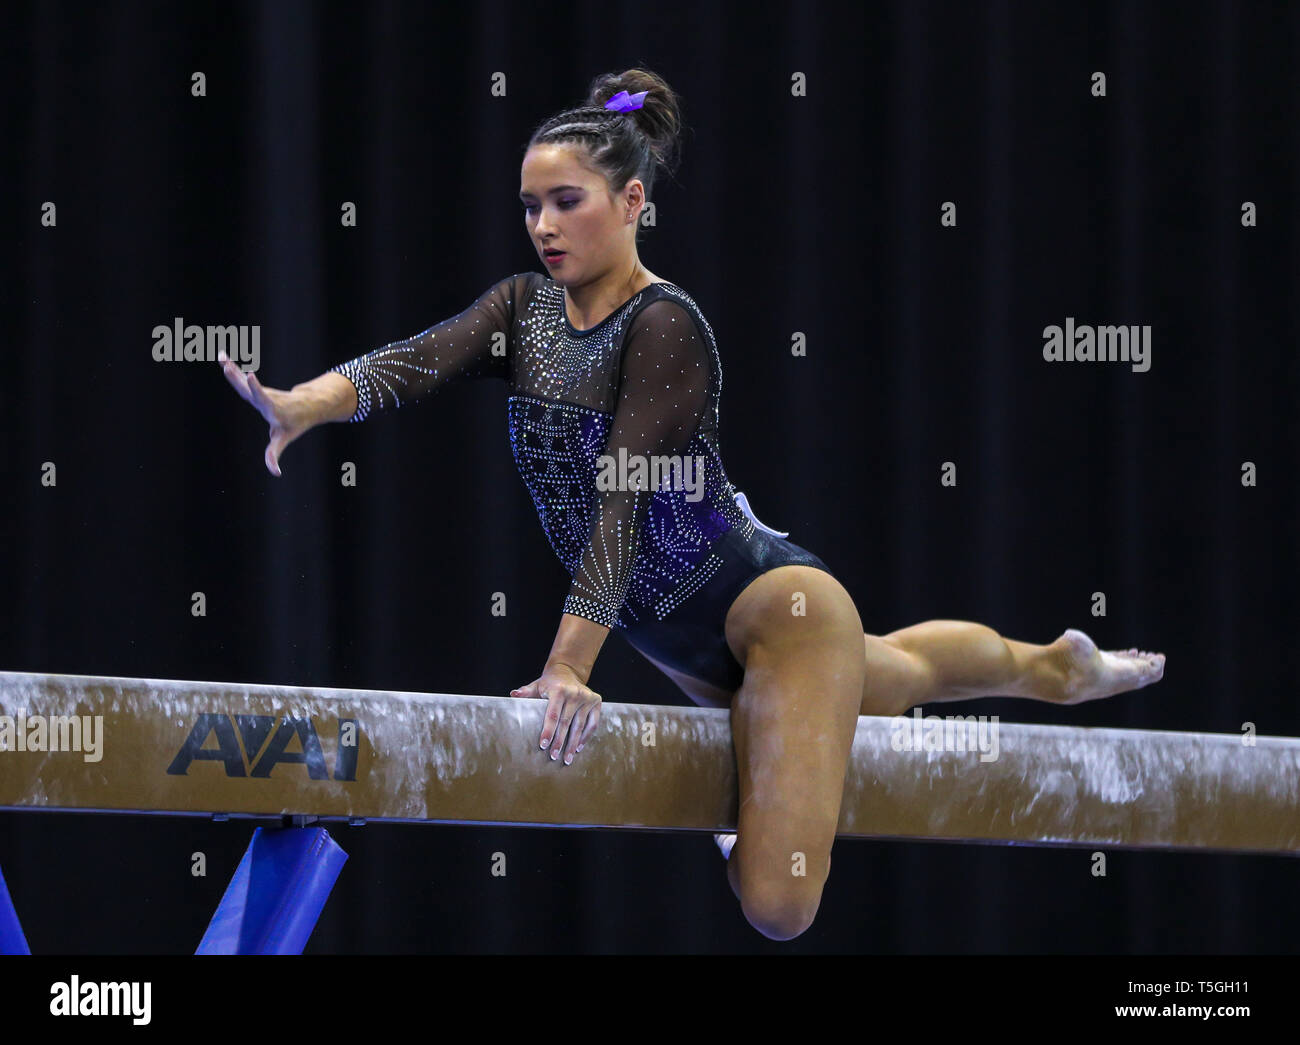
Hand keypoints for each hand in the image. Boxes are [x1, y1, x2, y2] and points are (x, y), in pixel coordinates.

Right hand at [218, 350, 311, 476]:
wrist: (305, 405)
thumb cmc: (294, 424)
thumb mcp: (283, 439)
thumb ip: (274, 454)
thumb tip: (275, 473)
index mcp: (272, 408)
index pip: (263, 398)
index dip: (257, 388)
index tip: (251, 375)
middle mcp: (265, 398)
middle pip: (249, 388)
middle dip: (238, 378)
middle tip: (228, 367)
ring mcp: (260, 392)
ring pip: (244, 381)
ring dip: (232, 370)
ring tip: (221, 357)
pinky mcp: (255, 388)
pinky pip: (241, 378)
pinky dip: (231, 369)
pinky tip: (222, 358)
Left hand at [510, 664, 601, 765]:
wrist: (568, 671)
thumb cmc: (549, 683)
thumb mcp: (537, 685)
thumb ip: (526, 691)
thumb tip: (513, 694)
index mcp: (559, 689)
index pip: (553, 714)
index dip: (548, 731)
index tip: (543, 745)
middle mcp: (575, 693)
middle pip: (566, 722)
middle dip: (560, 742)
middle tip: (554, 756)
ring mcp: (587, 697)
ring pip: (579, 725)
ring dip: (573, 744)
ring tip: (567, 758)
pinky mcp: (596, 702)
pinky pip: (592, 723)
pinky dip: (586, 737)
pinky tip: (579, 747)